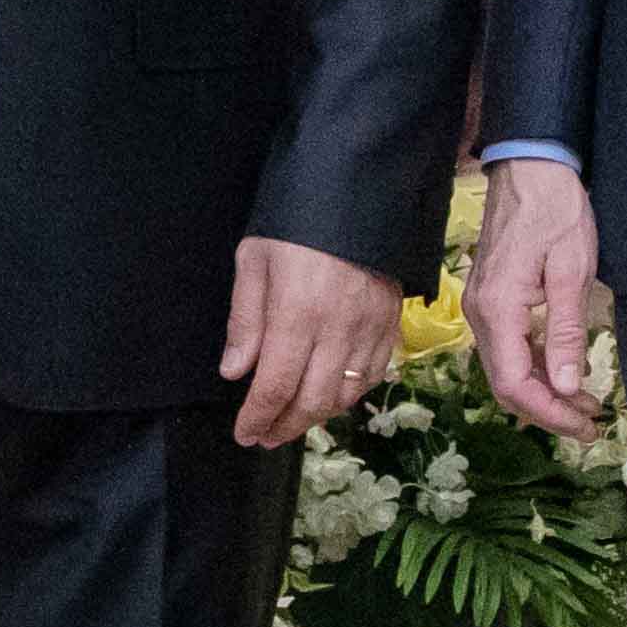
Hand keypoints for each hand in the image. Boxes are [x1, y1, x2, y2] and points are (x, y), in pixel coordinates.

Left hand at [221, 238, 400, 450]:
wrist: (358, 190)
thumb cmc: (295, 221)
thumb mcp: (254, 259)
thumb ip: (245, 320)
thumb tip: (235, 371)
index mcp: (297, 314)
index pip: (275, 386)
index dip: (258, 417)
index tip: (244, 434)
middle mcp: (338, 331)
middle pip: (312, 401)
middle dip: (285, 427)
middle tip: (265, 436)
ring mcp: (370, 330)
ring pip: (345, 396)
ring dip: (316, 417)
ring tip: (292, 420)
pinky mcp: (391, 324)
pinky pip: (373, 376)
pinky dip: (349, 395)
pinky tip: (330, 396)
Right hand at [464, 159, 609, 437]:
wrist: (530, 167)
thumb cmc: (555, 211)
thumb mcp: (572, 271)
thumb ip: (566, 331)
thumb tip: (568, 386)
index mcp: (498, 309)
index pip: (515, 384)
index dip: (549, 413)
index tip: (585, 426)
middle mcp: (480, 314)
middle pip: (506, 384)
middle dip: (547, 411)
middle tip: (590, 425)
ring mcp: (481, 307)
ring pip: (506, 369)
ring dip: (543, 393)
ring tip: (584, 405)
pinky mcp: (491, 299)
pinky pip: (507, 348)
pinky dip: (535, 369)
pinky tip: (563, 374)